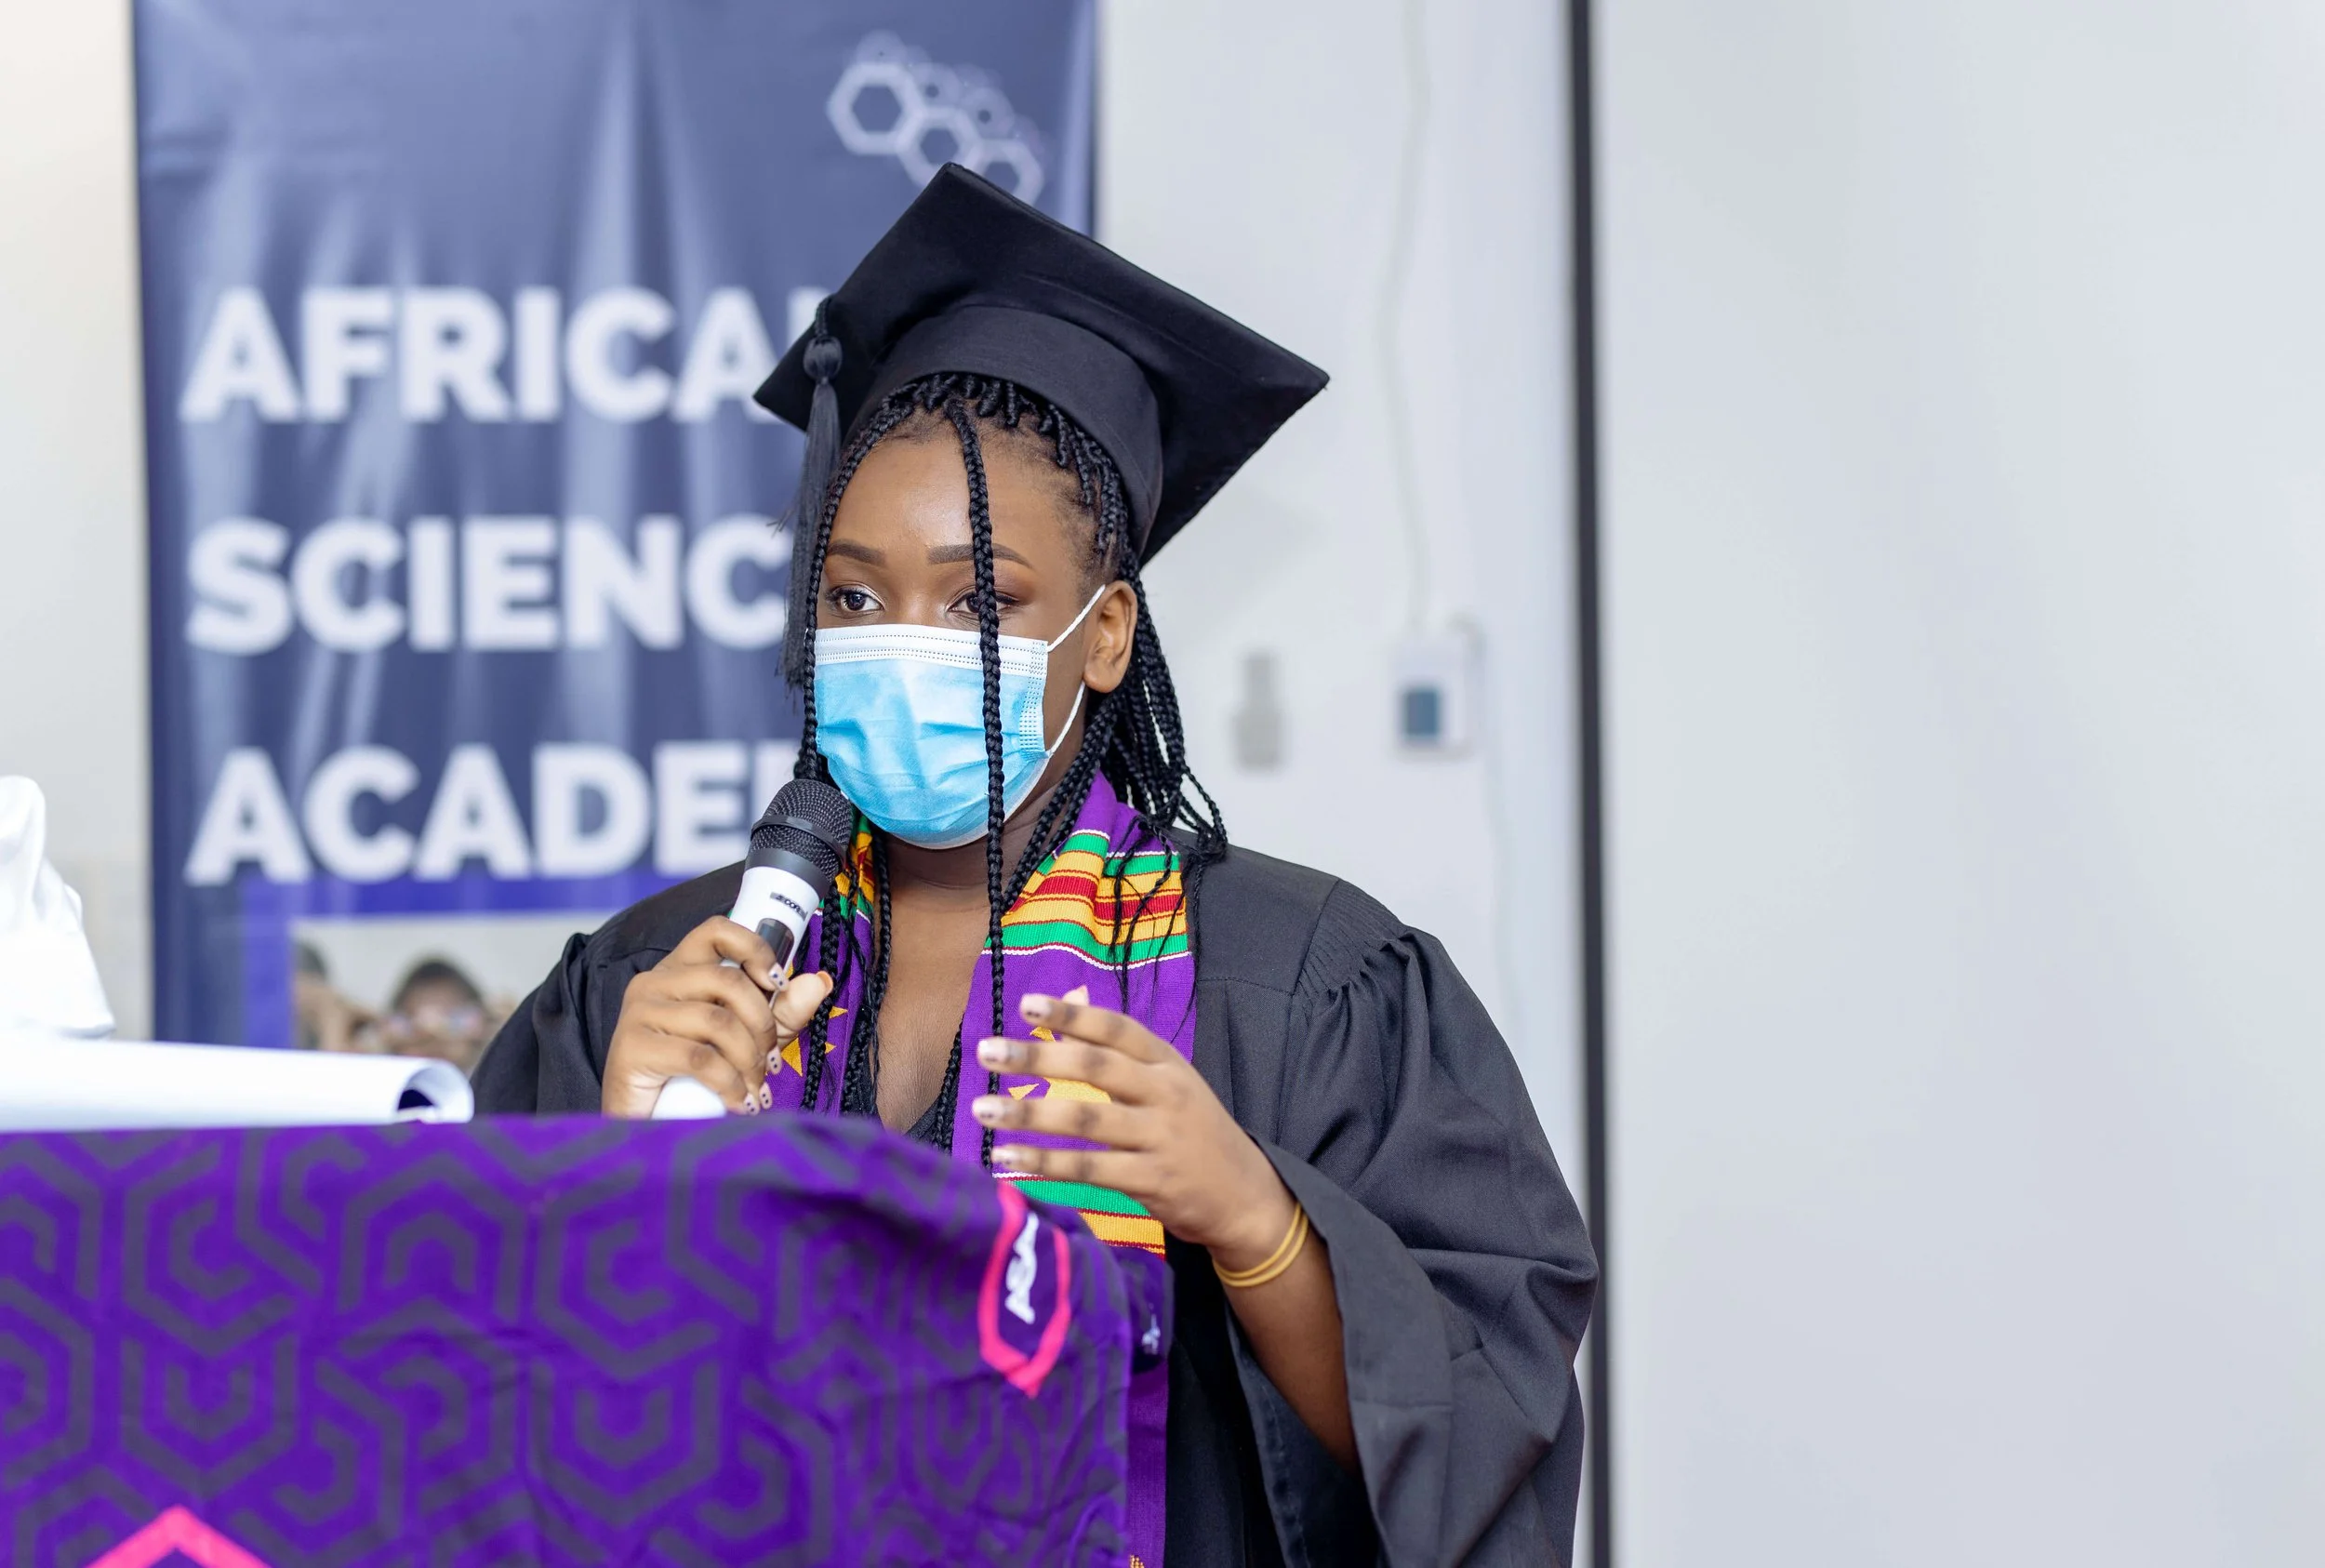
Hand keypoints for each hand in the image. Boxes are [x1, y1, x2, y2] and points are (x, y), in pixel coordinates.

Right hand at [601, 917, 834, 1117]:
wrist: (645, 1128)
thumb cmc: (694, 1081)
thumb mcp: (748, 1041)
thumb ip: (781, 1012)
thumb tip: (819, 982)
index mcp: (680, 971)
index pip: (717, 931)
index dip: (755, 949)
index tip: (778, 982)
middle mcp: (654, 982)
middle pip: (727, 980)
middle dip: (763, 1024)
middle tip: (770, 1062)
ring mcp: (639, 1012)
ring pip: (716, 1021)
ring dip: (749, 1060)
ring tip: (756, 1089)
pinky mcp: (631, 1048)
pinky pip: (699, 1058)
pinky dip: (731, 1083)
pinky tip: (739, 1102)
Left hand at [972, 992, 1296, 1269]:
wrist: (1246, 1195)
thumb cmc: (1194, 1131)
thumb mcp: (1169, 1081)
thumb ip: (1120, 1052)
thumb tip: (1069, 1004)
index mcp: (1167, 1062)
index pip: (1115, 1029)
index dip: (1071, 1014)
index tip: (1025, 1003)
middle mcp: (1165, 1093)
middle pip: (1095, 1067)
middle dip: (1038, 1057)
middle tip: (986, 1051)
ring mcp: (1160, 1137)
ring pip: (1086, 1120)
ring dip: (1030, 1113)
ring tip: (984, 1110)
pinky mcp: (1153, 1181)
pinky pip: (1089, 1169)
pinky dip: (1045, 1164)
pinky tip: (1008, 1160)